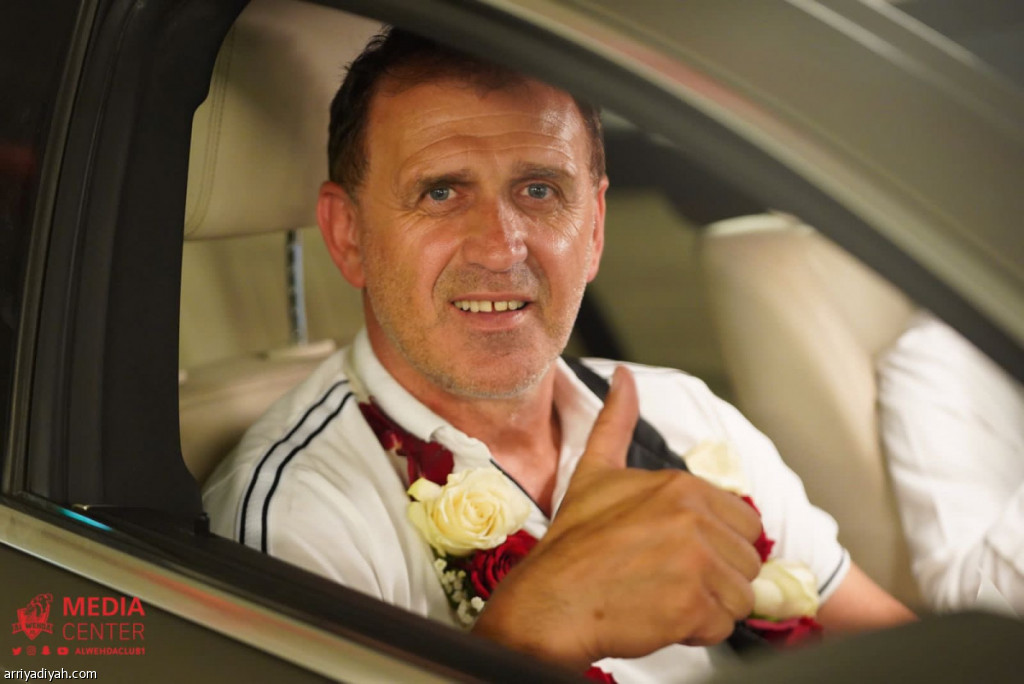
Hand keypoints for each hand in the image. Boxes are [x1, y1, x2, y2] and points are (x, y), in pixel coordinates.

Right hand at [473, 367, 763, 668]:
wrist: (549, 601)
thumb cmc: (573, 543)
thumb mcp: (596, 472)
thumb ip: (617, 422)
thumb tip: (624, 376)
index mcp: (681, 487)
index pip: (744, 524)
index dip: (715, 544)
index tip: (676, 553)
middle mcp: (694, 520)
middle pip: (746, 560)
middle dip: (715, 577)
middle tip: (667, 578)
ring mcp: (695, 564)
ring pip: (740, 595)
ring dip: (709, 605)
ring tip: (663, 597)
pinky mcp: (692, 607)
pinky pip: (724, 626)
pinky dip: (697, 630)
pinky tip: (661, 616)